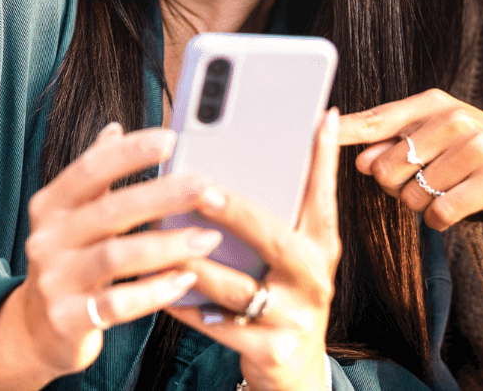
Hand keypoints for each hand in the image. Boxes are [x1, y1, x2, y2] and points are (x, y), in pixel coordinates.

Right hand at [0, 125, 219, 390]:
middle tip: (205, 187)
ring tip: (207, 238)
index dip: (129, 152)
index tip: (171, 139)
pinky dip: (154, 291)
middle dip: (162, 196)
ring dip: (167, 245)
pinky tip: (185, 280)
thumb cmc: (69, 261)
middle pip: (109, 211)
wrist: (36, 328)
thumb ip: (94, 176)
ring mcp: (55, 279)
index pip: (89, 170)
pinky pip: (118, 304)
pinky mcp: (69, 318)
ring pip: (116, 257)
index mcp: (51, 205)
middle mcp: (47, 238)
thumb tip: (115, 128)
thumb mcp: (72, 216)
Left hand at [163, 110, 342, 390]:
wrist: (294, 370)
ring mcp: (294, 315)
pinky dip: (186, 307)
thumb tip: (257, 150)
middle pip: (274, 239)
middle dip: (237, 213)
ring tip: (159, 242)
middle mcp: (314, 277)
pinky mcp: (270, 348)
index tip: (318, 117)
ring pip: (237, 286)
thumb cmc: (284, 294)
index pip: (323, 195)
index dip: (322, 156)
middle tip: (201, 190)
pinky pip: (218, 324)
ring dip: (194, 264)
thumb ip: (277, 209)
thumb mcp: (294, 253)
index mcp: (320, 245)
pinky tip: (160, 290)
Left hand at [339, 89, 482, 228]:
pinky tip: (455, 207)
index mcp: (432, 103)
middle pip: (387, 169)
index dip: (344, 130)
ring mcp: (476, 147)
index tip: (316, 127)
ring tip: (445, 189)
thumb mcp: (432, 136)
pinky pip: (439, 213)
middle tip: (423, 180)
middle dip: (396, 185)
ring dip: (420, 204)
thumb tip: (361, 162)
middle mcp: (454, 119)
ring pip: (412, 195)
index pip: (377, 120)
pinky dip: (439, 220)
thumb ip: (392, 144)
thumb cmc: (467, 150)